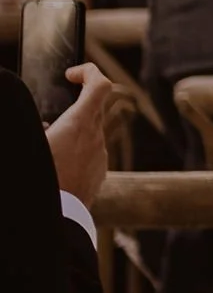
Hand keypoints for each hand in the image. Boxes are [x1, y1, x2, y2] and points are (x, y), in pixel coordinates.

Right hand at [45, 60, 122, 209]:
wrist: (56, 220)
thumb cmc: (40, 179)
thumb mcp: (31, 142)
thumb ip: (33, 125)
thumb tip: (42, 124)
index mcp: (79, 124)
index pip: (100, 85)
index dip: (87, 72)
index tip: (70, 75)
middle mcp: (95, 138)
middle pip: (93, 107)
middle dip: (72, 105)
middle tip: (50, 114)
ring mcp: (100, 157)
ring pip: (89, 132)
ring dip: (71, 131)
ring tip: (47, 145)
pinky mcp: (98, 174)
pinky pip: (89, 153)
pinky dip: (75, 151)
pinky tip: (55, 164)